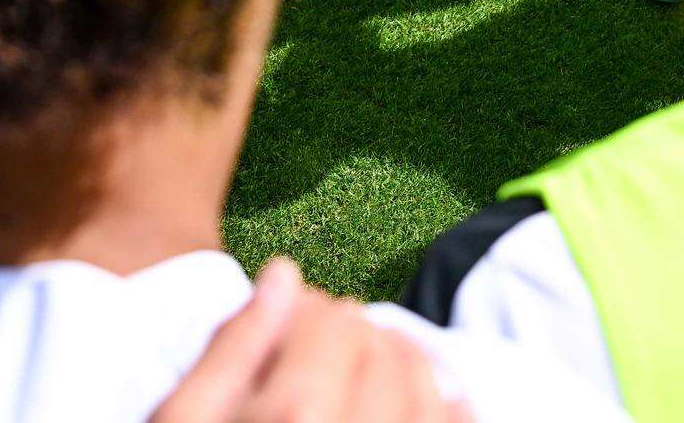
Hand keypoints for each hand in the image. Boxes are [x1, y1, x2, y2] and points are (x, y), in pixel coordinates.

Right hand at [153, 259, 465, 422]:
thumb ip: (230, 350)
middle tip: (318, 341)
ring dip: (405, 362)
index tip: (286, 319)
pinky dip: (454, 405)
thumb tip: (283, 276)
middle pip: (383, 352)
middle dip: (354, 332)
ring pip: (432, 391)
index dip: (309, 310)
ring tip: (367, 364)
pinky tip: (437, 395)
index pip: (333, 323)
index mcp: (296, 417)